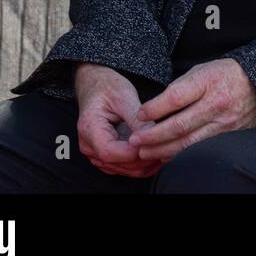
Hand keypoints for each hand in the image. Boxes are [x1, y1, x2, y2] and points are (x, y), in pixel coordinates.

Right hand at [74, 63, 163, 178]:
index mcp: (89, 128)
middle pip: (116, 164)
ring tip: (165, 154)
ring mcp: (95, 152)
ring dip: (143, 165)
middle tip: (167, 151)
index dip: (133, 152)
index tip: (154, 145)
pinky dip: (140, 164)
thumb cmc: (108, 87)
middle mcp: (88, 145)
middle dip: (143, 161)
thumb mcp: (124, 96)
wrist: (97, 86)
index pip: (109, 152)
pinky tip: (156, 156)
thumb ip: (136, 118)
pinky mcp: (105, 155)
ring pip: (121, 169)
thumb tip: (151, 135)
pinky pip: (122, 166)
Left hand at [127, 58, 255, 161]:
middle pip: (179, 125)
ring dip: (162, 149)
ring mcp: (225, 122)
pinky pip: (200, 148)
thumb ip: (179, 88)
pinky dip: (180, 154)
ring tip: (145, 151)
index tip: (139, 115)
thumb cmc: (223, 75)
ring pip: (188, 142)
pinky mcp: (230, 135)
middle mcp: (217, 103)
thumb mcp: (201, 70)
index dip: (153, 109)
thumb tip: (153, 110)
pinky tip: (166, 154)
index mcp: (208, 81)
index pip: (175, 98)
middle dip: (152, 136)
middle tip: (135, 140)